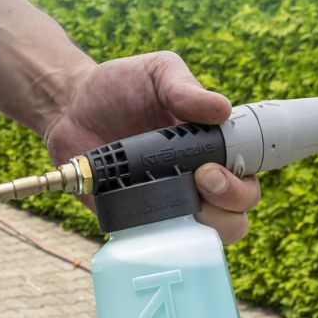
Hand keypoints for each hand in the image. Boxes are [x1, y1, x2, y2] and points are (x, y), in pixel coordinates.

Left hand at [43, 51, 260, 242]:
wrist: (69, 107)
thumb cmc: (119, 87)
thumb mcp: (157, 73)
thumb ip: (185, 88)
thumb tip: (222, 109)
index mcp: (209, 147)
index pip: (248, 175)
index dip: (245, 180)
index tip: (216, 165)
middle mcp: (195, 180)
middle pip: (237, 212)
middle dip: (231, 201)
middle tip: (202, 177)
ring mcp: (168, 202)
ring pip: (208, 234)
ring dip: (207, 224)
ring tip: (182, 200)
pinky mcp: (137, 218)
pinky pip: (160, 244)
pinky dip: (163, 241)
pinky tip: (149, 220)